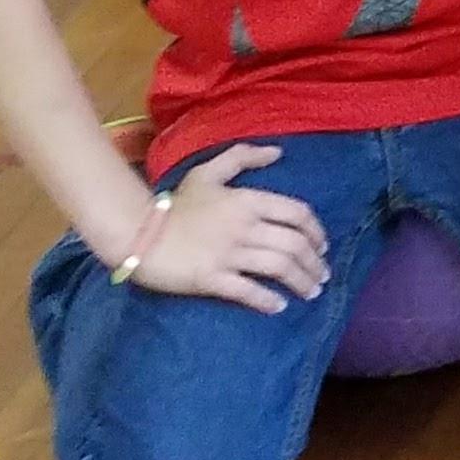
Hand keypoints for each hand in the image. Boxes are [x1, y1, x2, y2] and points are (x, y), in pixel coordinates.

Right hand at [126, 145, 330, 310]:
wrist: (137, 232)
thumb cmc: (175, 204)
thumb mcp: (209, 173)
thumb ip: (242, 157)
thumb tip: (277, 152)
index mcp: (248, 201)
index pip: (297, 213)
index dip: (316, 231)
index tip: (322, 246)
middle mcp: (244, 227)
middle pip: (294, 244)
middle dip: (314, 263)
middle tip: (321, 275)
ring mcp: (228, 254)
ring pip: (278, 268)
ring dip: (300, 281)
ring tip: (311, 292)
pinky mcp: (211, 278)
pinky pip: (247, 291)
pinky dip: (267, 300)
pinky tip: (278, 306)